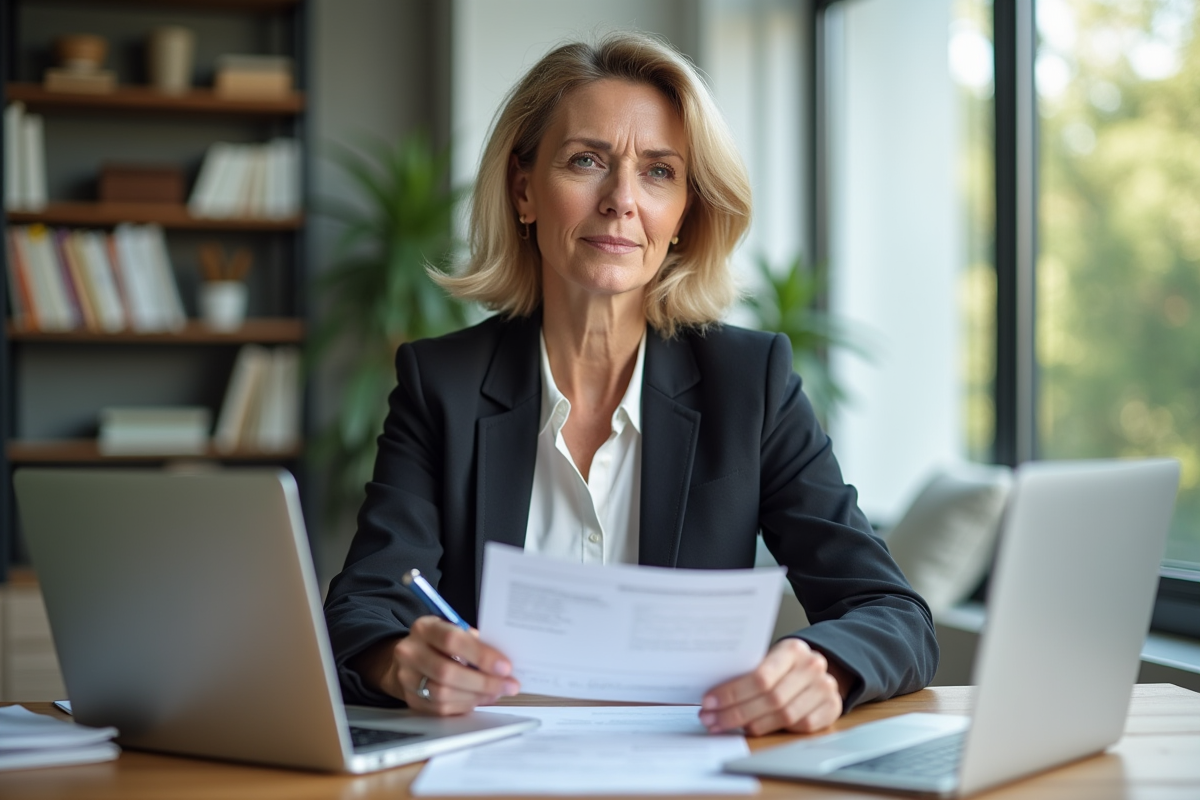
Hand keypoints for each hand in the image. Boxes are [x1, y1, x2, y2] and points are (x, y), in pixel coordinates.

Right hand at [356, 616, 520, 714]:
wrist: (407, 658)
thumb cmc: (438, 642)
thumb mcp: (452, 629)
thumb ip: (473, 640)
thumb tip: (502, 659)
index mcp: (424, 628)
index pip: (452, 641)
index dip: (481, 655)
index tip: (505, 666)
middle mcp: (410, 653)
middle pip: (447, 672)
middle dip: (484, 682)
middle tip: (509, 685)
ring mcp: (408, 678)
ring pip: (444, 694)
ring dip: (476, 696)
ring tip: (497, 692)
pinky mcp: (412, 700)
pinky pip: (441, 708)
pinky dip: (465, 705)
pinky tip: (480, 698)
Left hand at [700, 638, 845, 735]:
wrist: (817, 670)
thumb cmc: (784, 665)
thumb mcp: (769, 658)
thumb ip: (749, 671)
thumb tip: (712, 693)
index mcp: (793, 649)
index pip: (760, 675)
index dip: (732, 692)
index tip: (709, 702)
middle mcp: (812, 666)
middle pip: (771, 698)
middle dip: (735, 712)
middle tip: (710, 719)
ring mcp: (825, 688)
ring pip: (784, 715)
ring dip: (750, 724)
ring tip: (725, 725)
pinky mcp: (833, 708)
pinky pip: (800, 726)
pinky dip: (774, 729)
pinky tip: (753, 729)